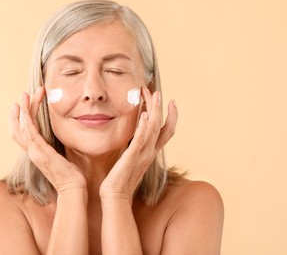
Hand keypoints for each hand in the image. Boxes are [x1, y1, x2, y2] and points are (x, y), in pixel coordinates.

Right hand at [9, 87, 86, 192]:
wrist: (73, 188)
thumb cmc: (71, 174)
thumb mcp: (62, 156)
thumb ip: (58, 146)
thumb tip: (64, 134)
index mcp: (37, 152)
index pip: (23, 132)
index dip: (21, 117)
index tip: (25, 103)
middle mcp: (32, 152)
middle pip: (19, 127)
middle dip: (21, 109)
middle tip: (25, 94)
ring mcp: (35, 152)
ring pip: (22, 126)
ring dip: (24, 109)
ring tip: (26, 94)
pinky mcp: (41, 152)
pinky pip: (29, 132)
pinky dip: (26, 119)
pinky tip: (26, 108)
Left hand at [99, 87, 177, 201]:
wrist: (115, 196)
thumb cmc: (120, 179)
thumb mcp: (131, 159)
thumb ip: (135, 147)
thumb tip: (134, 135)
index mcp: (151, 152)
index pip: (166, 131)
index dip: (171, 116)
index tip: (170, 101)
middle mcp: (150, 152)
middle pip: (162, 126)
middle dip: (160, 106)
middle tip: (157, 91)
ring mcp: (143, 154)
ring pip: (154, 128)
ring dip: (154, 110)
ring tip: (153, 94)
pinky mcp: (132, 157)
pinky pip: (140, 140)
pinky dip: (144, 127)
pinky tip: (145, 114)